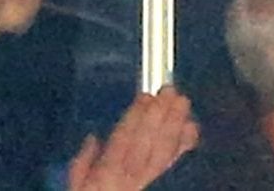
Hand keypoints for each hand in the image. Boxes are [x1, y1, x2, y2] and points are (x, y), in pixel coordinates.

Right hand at [65, 87, 198, 190]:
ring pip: (165, 153)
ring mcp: (151, 186)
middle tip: (171, 92)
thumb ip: (82, 165)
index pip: (123, 140)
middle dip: (160, 116)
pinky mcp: (164, 190)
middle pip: (148, 143)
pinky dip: (184, 149)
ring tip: (184, 104)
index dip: (135, 117)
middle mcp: (131, 179)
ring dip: (175, 127)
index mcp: (107, 176)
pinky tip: (191, 132)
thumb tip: (93, 138)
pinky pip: (175, 169)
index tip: (145, 96)